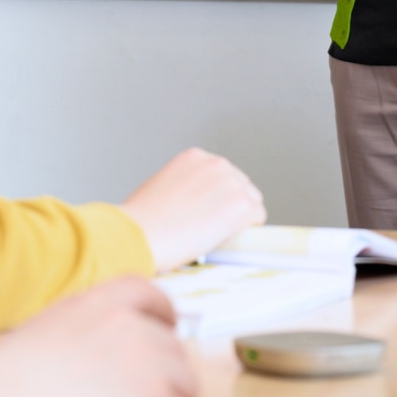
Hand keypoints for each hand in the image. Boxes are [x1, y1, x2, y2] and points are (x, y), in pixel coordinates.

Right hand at [0, 277, 197, 396]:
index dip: (162, 322)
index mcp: (90, 304)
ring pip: (187, 389)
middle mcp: (123, 323)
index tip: (160, 346)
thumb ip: (74, 347)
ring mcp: (143, 359)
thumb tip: (94, 379)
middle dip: (166, 384)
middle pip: (174, 349)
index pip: (147, 296)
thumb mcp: (34, 347)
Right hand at [121, 147, 266, 270]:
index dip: (215, 196)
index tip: (208, 210)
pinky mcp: (243, 205)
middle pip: (240, 185)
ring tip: (213, 235)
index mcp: (194, 157)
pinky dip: (246, 231)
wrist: (139, 235)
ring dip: (238, 218)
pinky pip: (257, 218)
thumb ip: (183, 188)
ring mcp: (232, 183)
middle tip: (210, 227)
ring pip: (251, 201)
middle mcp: (216, 164)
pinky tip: (224, 239)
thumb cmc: (139, 220)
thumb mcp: (159, 187)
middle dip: (229, 205)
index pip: (220, 174)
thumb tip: (193, 205)